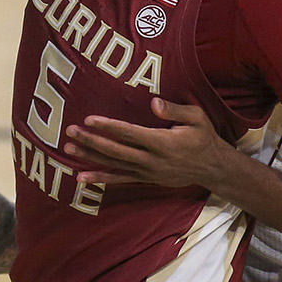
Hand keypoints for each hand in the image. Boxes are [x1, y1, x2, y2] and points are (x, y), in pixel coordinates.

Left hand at [63, 98, 232, 188]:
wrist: (212, 168)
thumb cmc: (203, 138)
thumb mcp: (197, 118)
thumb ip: (175, 110)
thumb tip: (154, 102)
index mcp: (163, 143)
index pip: (130, 134)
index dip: (109, 127)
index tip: (89, 119)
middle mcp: (152, 160)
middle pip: (116, 150)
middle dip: (92, 141)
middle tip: (70, 132)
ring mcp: (147, 172)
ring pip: (114, 166)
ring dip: (90, 158)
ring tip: (68, 150)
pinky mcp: (145, 179)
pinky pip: (120, 180)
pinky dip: (101, 178)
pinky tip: (82, 178)